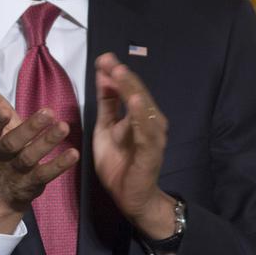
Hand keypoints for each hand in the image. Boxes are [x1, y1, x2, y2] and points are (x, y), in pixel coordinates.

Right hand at [0, 65, 79, 233]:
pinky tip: (74, 154)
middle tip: (49, 111)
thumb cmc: (2, 144)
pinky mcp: (33, 183)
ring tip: (64, 127)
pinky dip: (59, 165)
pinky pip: (46, 174)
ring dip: (47, 142)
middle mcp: (2, 155)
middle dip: (29, 128)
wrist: (3, 190)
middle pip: (12, 143)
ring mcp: (17, 171)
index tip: (4, 110)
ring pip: (30, 158)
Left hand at [93, 53, 176, 239]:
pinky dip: (140, 116)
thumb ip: (107, 103)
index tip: (103, 58)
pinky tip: (133, 102)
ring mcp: (152, 136)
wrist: (130, 196)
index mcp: (138, 115)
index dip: (116, 73)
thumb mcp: (106, 128)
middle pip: (137, 94)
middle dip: (123, 76)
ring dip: (132, 90)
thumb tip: (103, 75)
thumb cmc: (119, 162)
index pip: (128, 89)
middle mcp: (149, 122)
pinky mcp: (151, 152)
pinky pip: (146, 132)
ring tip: (121, 74)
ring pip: (143, 109)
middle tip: (110, 61)